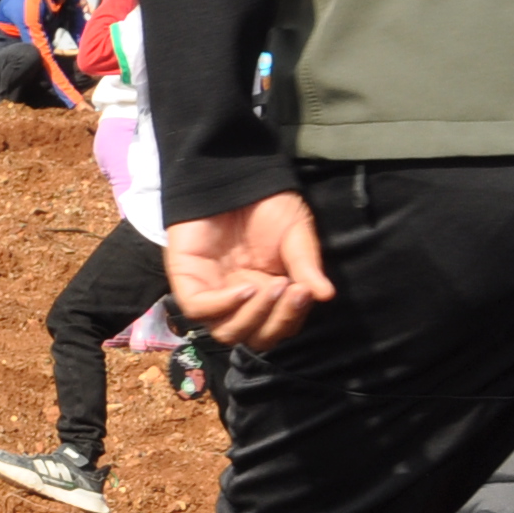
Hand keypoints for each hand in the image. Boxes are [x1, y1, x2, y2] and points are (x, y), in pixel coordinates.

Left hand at [162, 192, 338, 351]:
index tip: (305, 292)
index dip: (291, 318)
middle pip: (254, 337)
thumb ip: (307, 265)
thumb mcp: (296, 234)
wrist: (235, 175)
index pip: (278, 327)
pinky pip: (199, 310)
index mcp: (266, 295)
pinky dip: (224, 306)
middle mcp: (239, 300)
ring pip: (227, 332)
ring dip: (253, 316)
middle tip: (289, 289)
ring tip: (268, 287)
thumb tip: (326, 296)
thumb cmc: (266, 204)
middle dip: (276, 320)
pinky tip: (245, 288)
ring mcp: (211, 293)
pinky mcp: (187, 281)